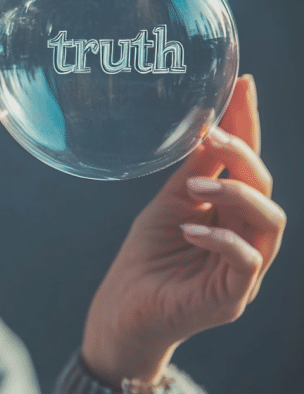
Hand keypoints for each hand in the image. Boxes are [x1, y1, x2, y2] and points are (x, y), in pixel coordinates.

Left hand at [81, 75, 284, 387]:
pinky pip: (247, 262)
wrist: (123, 310)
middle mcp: (246, 235)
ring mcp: (245, 268)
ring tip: (198, 187)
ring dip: (236, 194)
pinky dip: (223, 239)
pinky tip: (192, 228)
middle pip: (264, 187)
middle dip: (243, 156)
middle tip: (211, 136)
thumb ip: (191, 174)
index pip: (247, 161)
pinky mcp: (233, 296)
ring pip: (269, 222)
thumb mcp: (166, 205)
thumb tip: (206, 127)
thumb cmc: (147, 258)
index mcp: (231, 210)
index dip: (247, 123)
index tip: (242, 83)